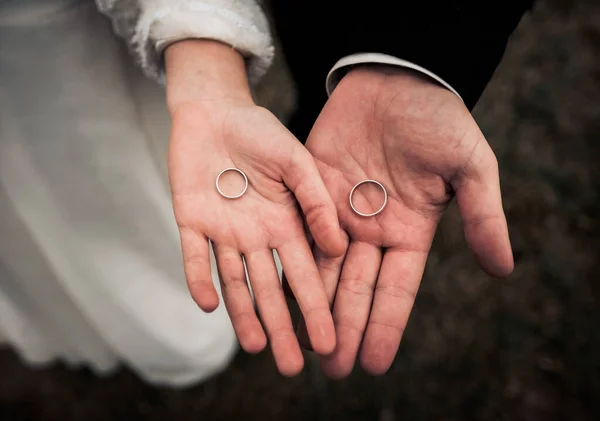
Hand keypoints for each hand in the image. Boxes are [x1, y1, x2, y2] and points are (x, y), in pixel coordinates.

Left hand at [165, 40, 344, 374]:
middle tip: (293, 365)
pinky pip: (195, 256)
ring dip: (243, 313)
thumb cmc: (261, 133)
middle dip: (281, 325)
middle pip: (270, 288)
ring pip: (234, 281)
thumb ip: (317, 202)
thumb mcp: (298, 162)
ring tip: (255, 348)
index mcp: (286, 223)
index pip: (304, 273)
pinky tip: (209, 304)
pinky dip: (200, 278)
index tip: (328, 339)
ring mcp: (222, 231)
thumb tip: (337, 248)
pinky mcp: (191, 221)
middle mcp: (255, 236)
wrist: (215, 111)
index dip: (316, 307)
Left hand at [298, 66, 512, 377]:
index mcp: (410, 232)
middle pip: (355, 288)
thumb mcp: (470, 166)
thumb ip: (483, 215)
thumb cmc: (438, 119)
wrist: (394, 79)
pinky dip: (287, 262)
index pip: (396, 290)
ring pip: (322, 269)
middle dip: (344, 328)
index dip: (386, 326)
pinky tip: (274, 290)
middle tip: (331, 369)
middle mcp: (372, 231)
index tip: (374, 363)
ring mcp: (339, 213)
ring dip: (311, 305)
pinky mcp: (310, 191)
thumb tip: (503, 269)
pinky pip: (296, 232)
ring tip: (299, 342)